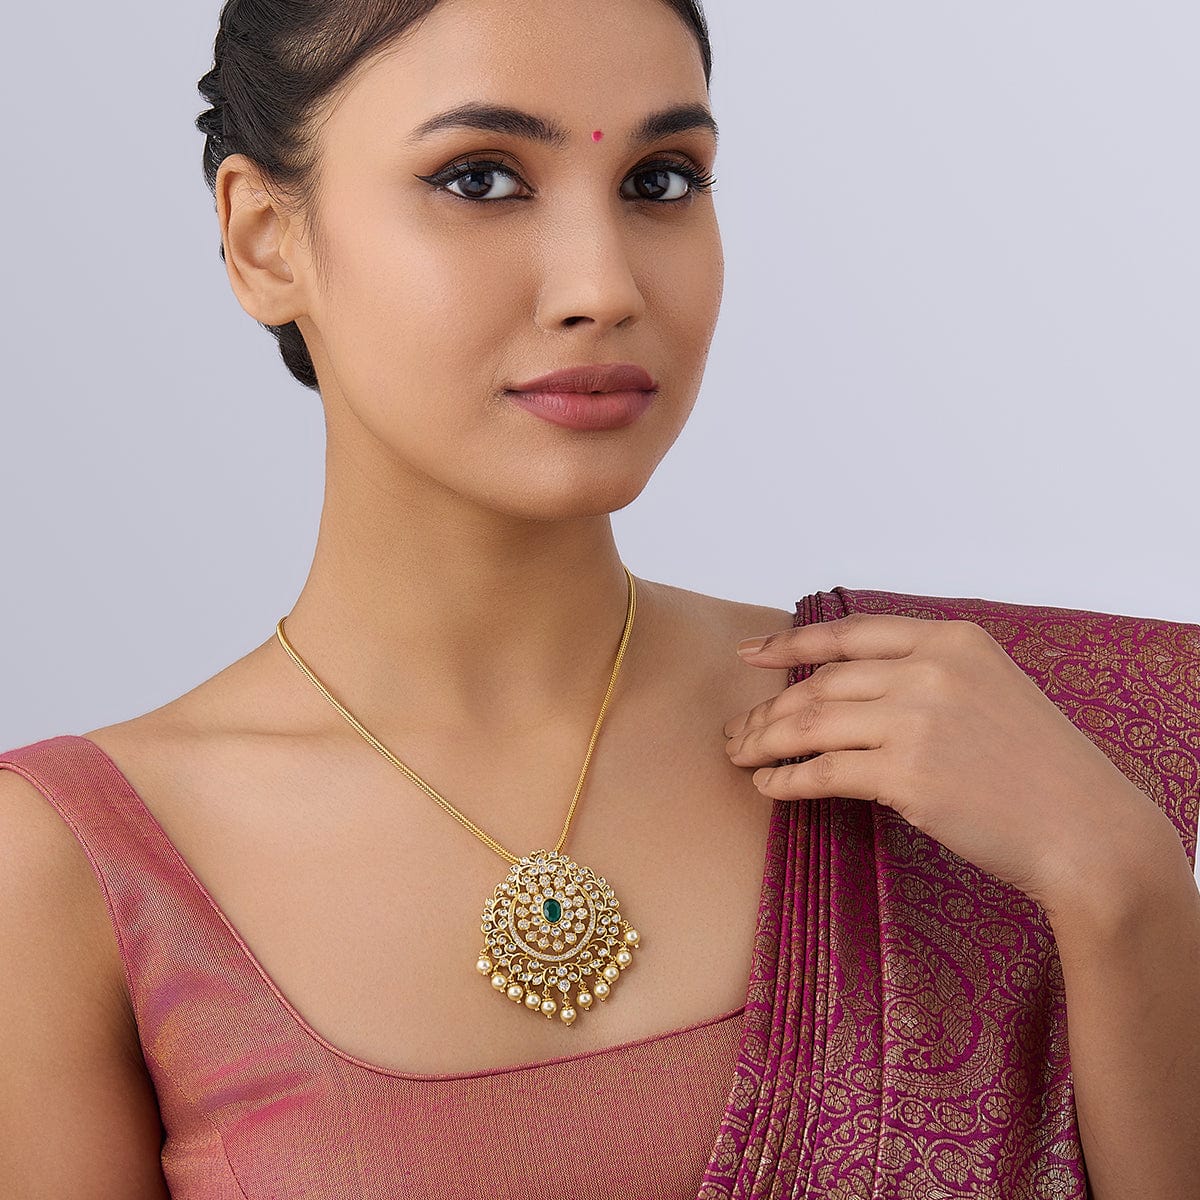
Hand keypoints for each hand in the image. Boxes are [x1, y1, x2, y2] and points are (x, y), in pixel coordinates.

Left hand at [723, 613, 1168, 909]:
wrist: (1086, 828)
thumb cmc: (1038, 767)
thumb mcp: (990, 689)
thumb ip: (926, 674)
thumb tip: (847, 685)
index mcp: (951, 638)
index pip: (849, 634)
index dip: (790, 645)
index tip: (751, 656)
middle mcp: (930, 669)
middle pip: (822, 682)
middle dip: (769, 708)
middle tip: (737, 730)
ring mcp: (917, 720)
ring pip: (812, 723)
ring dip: (765, 741)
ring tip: (741, 756)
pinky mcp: (907, 775)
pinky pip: (823, 772)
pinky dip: (786, 779)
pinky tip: (769, 786)